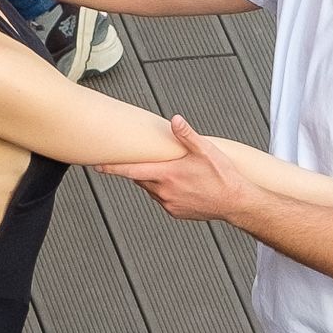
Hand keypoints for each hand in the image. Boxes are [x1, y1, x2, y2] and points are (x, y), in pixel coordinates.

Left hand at [98, 115, 247, 222]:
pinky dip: (163, 190)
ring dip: (152, 179)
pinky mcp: (175, 212)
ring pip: (150, 188)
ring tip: (168, 170)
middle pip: (140, 178)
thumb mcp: (206, 151)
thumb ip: (188, 135)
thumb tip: (175, 120)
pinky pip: (161, 199)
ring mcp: (169, 203)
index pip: (131, 171)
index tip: (96, 166)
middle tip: (140, 159)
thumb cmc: (223, 176)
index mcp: (168, 174)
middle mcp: (164, 191)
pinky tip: (180, 184)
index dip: (112, 168)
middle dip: (138, 168)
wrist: (235, 203)